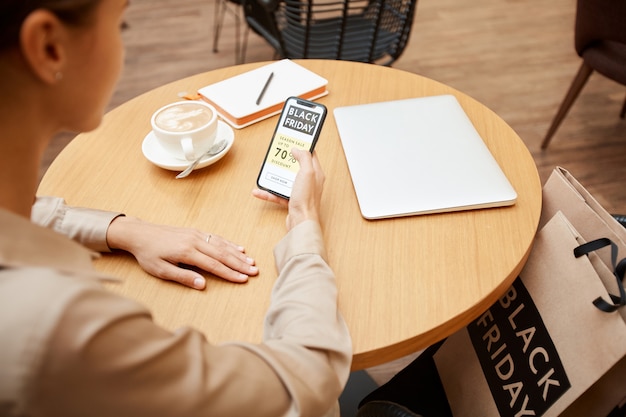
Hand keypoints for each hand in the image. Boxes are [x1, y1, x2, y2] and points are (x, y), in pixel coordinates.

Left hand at [106, 216, 257, 289]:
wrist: (140, 233)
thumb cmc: (148, 254)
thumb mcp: (160, 270)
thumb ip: (183, 277)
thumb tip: (202, 285)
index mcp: (187, 252)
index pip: (214, 265)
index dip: (230, 273)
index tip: (243, 279)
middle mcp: (195, 241)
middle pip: (223, 254)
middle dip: (240, 264)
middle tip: (254, 272)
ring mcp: (196, 234)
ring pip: (222, 245)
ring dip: (238, 254)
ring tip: (251, 262)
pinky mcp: (196, 231)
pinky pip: (216, 238)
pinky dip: (230, 243)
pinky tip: (239, 248)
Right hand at [252, 148, 324, 229]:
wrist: (301, 222)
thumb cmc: (307, 200)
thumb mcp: (307, 172)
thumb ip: (303, 158)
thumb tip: (297, 149)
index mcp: (315, 173)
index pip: (310, 155)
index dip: (302, 146)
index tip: (293, 140)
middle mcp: (309, 182)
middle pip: (296, 166)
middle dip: (285, 160)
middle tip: (276, 154)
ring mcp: (299, 191)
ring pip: (285, 179)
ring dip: (274, 176)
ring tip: (265, 170)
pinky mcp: (291, 201)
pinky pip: (277, 193)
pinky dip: (268, 192)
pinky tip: (259, 190)